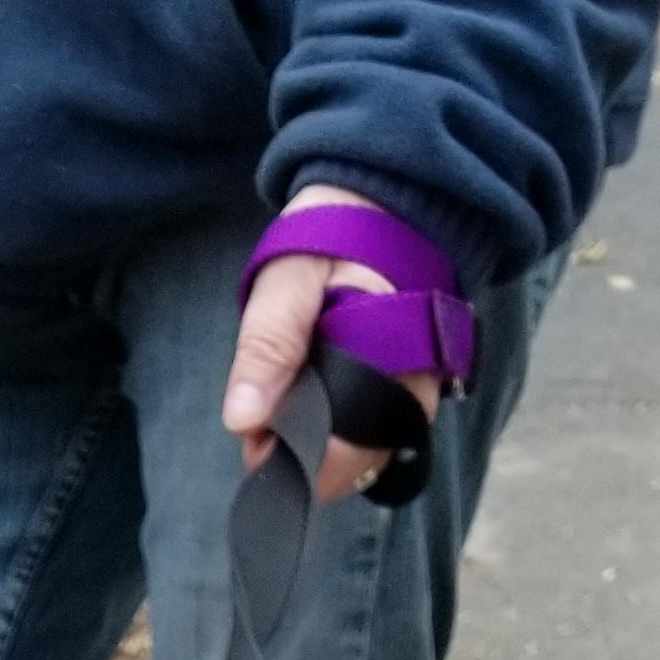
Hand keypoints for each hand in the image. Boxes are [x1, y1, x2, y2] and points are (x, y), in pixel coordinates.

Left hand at [222, 180, 443, 503]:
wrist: (390, 197)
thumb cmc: (341, 230)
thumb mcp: (290, 274)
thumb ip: (268, 343)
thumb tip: (242, 420)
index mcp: (391, 356)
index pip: (347, 450)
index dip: (297, 458)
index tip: (255, 441)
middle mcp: (416, 384)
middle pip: (356, 462)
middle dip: (302, 454)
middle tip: (261, 426)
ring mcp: (416, 390)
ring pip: (364, 454)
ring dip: (317, 445)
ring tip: (279, 412)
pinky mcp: (409, 388)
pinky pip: (372, 434)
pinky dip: (335, 430)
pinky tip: (306, 404)